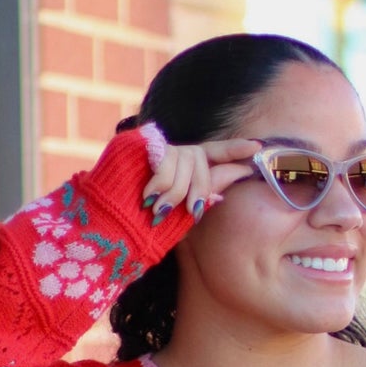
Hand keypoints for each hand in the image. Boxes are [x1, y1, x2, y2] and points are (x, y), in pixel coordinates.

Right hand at [143, 139, 260, 221]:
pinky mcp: (141, 143)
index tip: (257, 147)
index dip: (235, 149)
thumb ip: (200, 198)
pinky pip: (167, 161)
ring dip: (176, 191)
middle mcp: (174, 154)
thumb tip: (226, 189)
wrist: (108, 222)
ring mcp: (158, 147)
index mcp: (185, 169)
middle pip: (202, 160)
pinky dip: (161, 183)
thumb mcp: (178, 215)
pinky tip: (148, 196)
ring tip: (158, 209)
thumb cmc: (143, 223)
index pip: (215, 153)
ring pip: (186, 161)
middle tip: (189, 210)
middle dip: (199, 188)